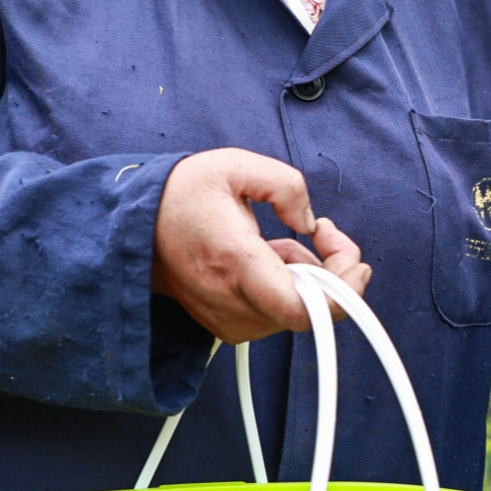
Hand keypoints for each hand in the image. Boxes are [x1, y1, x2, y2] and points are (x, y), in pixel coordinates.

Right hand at [150, 149, 370, 343]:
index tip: (357, 264)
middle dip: (330, 270)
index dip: (343, 294)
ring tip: (280, 240)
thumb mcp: (235, 165)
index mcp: (236, 261)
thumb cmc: (180, 195)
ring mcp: (226, 318)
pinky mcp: (224, 324)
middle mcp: (232, 299)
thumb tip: (309, 222)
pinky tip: (267, 257)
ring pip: (293, 311)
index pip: (302, 307)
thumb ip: (286, 185)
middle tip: (322, 233)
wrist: (133, 227)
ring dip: (304, 276)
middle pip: (309, 309)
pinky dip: (285, 287)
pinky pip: (274, 314)